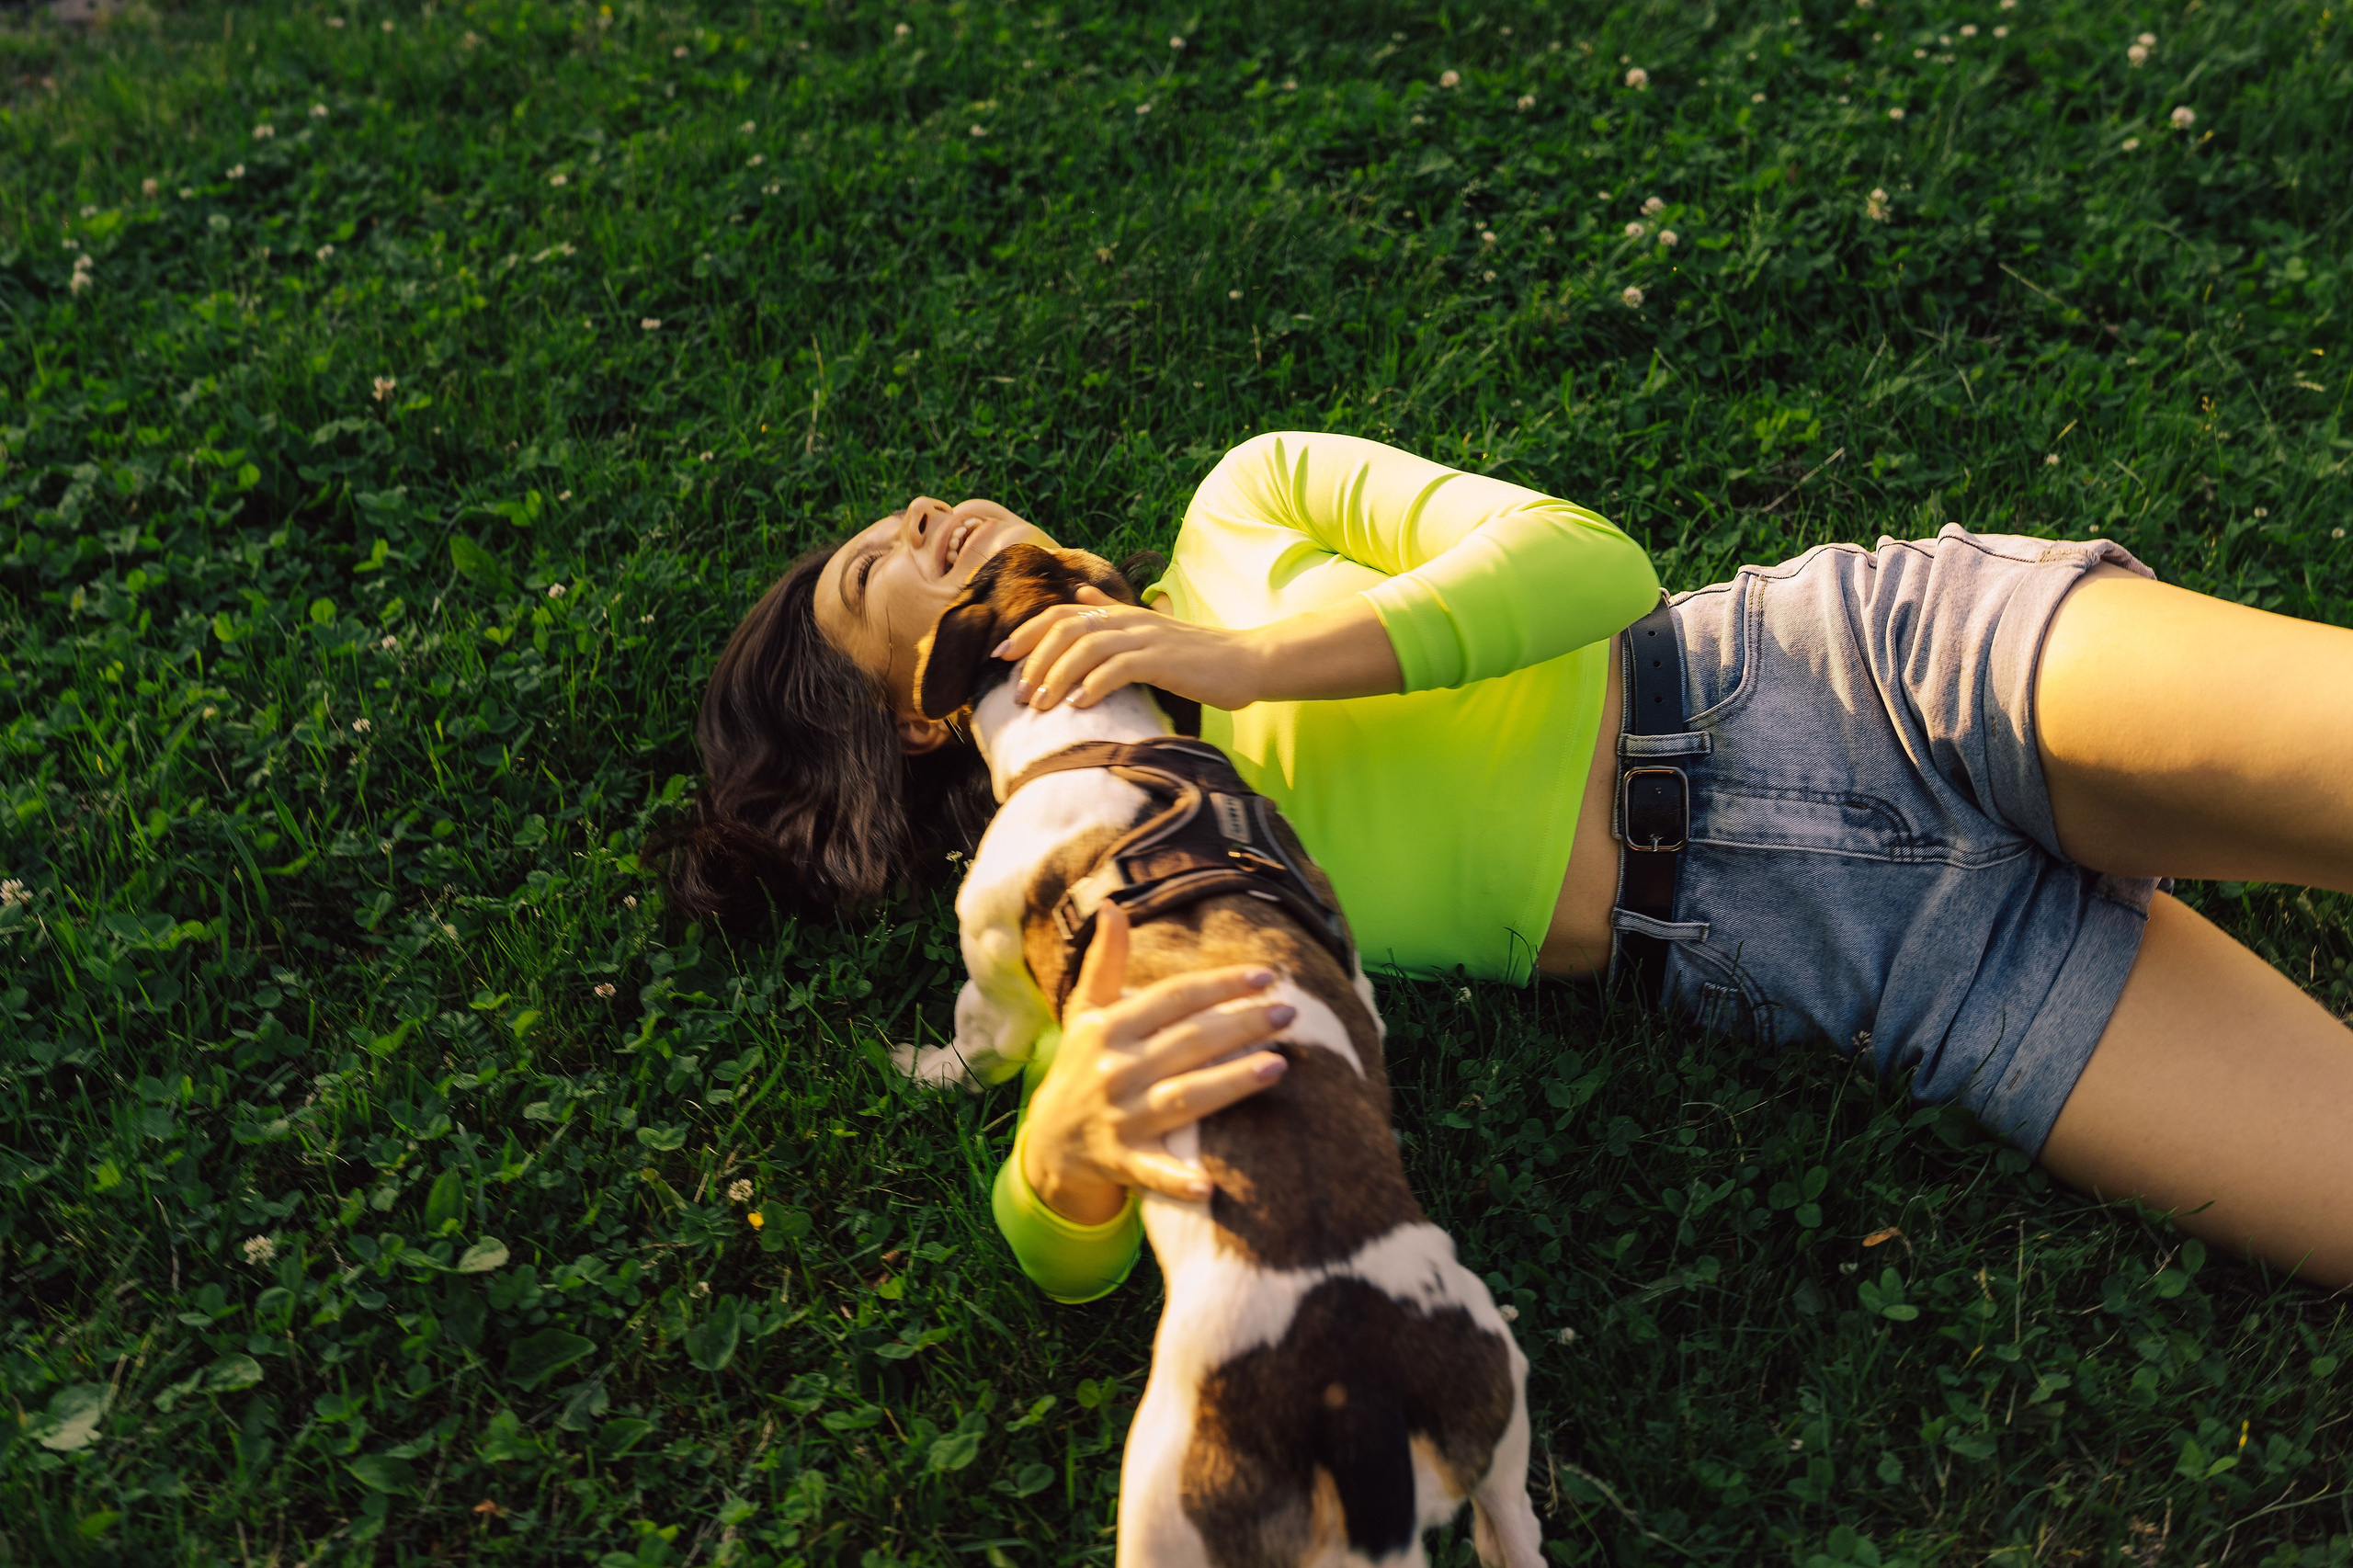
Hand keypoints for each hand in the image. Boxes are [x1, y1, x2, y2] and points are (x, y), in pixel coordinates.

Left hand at [1001, 588, 1271, 712]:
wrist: (1247, 661)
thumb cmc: (1197, 656)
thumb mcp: (1148, 630)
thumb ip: (1111, 614)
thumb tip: (1079, 596)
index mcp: (1121, 614)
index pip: (1062, 614)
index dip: (1027, 632)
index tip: (1000, 657)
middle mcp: (1129, 620)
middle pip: (1067, 629)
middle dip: (1035, 659)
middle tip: (1018, 692)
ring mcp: (1147, 638)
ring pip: (1088, 647)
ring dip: (1059, 675)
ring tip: (1041, 704)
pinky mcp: (1165, 660)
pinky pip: (1121, 668)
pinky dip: (1096, 684)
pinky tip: (1080, 704)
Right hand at [1019, 904, 1293, 1223]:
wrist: (1049, 1143)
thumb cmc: (1082, 1068)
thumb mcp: (1086, 1013)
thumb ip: (1104, 962)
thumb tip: (1113, 907)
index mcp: (1108, 1028)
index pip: (1174, 998)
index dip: (1220, 984)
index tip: (1267, 975)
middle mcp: (1114, 1070)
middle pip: (1188, 1041)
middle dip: (1241, 1024)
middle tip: (1289, 1012)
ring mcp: (1120, 1118)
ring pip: (1182, 1097)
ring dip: (1229, 1083)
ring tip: (1279, 1066)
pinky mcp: (1124, 1162)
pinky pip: (1153, 1172)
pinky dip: (1178, 1180)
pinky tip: (1210, 1185)